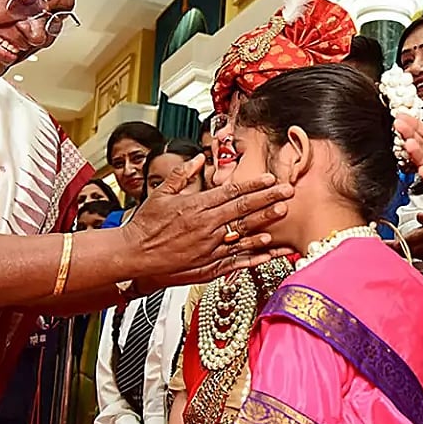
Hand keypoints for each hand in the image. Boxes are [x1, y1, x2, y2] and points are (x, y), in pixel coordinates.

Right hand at [121, 155, 293, 282]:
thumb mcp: (160, 193)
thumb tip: (198, 158)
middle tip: (288, 191)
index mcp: (196, 206)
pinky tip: (269, 250)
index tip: (270, 178)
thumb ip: (181, 174)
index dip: (253, 184)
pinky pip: (236, 259)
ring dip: (265, 223)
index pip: (231, 192)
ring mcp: (209, 247)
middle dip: (269, 198)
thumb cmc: (145, 225)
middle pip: (243, 210)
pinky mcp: (208, 265)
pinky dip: (254, 255)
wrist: (134, 255)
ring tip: (282, 214)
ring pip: (244, 234)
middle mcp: (206, 226)